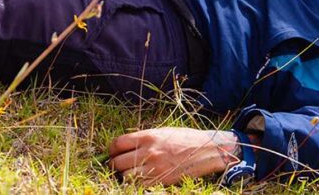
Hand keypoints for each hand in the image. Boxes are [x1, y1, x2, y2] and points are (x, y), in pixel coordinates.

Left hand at [108, 127, 238, 184]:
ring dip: (124, 176)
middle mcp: (148, 151)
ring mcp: (154, 168)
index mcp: (148, 136)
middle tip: (119, 165)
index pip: (117, 143)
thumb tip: (126, 145)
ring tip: (130, 173)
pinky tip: (140, 179)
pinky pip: (138, 186)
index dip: (112, 149)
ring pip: (125, 177)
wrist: (207, 150)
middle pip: (116, 163)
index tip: (114, 152)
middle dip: (115, 164)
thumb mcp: (163, 132)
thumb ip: (144, 138)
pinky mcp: (160, 181)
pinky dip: (135, 184)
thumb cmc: (186, 138)